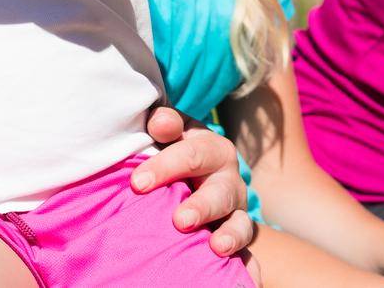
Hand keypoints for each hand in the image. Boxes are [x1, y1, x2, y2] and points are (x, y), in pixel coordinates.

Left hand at [134, 106, 255, 267]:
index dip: (166, 164)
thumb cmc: (172, 152)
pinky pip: (246, 242)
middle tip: (179, 221)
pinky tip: (230, 261)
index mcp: (208, 145)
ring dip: (226, 231)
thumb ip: (163, 124)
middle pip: (219, 189)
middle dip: (200, 205)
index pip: (191, 150)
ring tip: (215, 245)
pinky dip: (240, 252)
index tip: (138, 183)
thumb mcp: (168, 133)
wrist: (196, 176)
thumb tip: (158, 121)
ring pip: (236, 216)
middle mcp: (226, 173)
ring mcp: (234, 203)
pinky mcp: (239, 229)